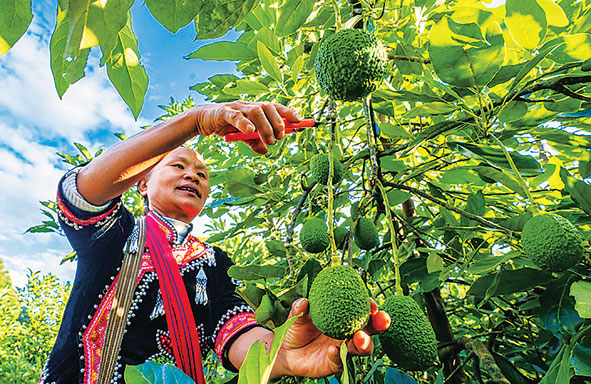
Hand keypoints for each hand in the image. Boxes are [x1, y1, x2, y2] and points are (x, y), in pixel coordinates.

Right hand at [192, 101, 300, 153]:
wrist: (202, 120)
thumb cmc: (226, 125)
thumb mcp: (243, 136)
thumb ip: (255, 142)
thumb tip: (265, 151)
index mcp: (256, 110)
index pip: (276, 108)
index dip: (289, 113)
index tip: (301, 122)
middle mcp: (249, 106)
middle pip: (268, 107)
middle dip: (278, 121)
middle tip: (281, 136)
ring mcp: (237, 108)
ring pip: (256, 111)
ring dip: (265, 126)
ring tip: (269, 140)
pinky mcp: (224, 112)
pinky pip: (236, 116)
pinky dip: (244, 123)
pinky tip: (250, 131)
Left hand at [271, 298, 390, 378]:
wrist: (286, 351)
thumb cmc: (296, 330)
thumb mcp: (296, 317)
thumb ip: (299, 309)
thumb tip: (303, 301)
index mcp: (343, 318)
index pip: (361, 311)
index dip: (370, 307)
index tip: (372, 303)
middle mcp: (347, 334)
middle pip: (369, 330)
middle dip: (379, 324)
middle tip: (383, 319)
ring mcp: (343, 349)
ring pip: (361, 348)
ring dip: (365, 342)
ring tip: (360, 337)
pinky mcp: (334, 364)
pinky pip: (340, 361)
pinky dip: (338, 355)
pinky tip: (332, 350)